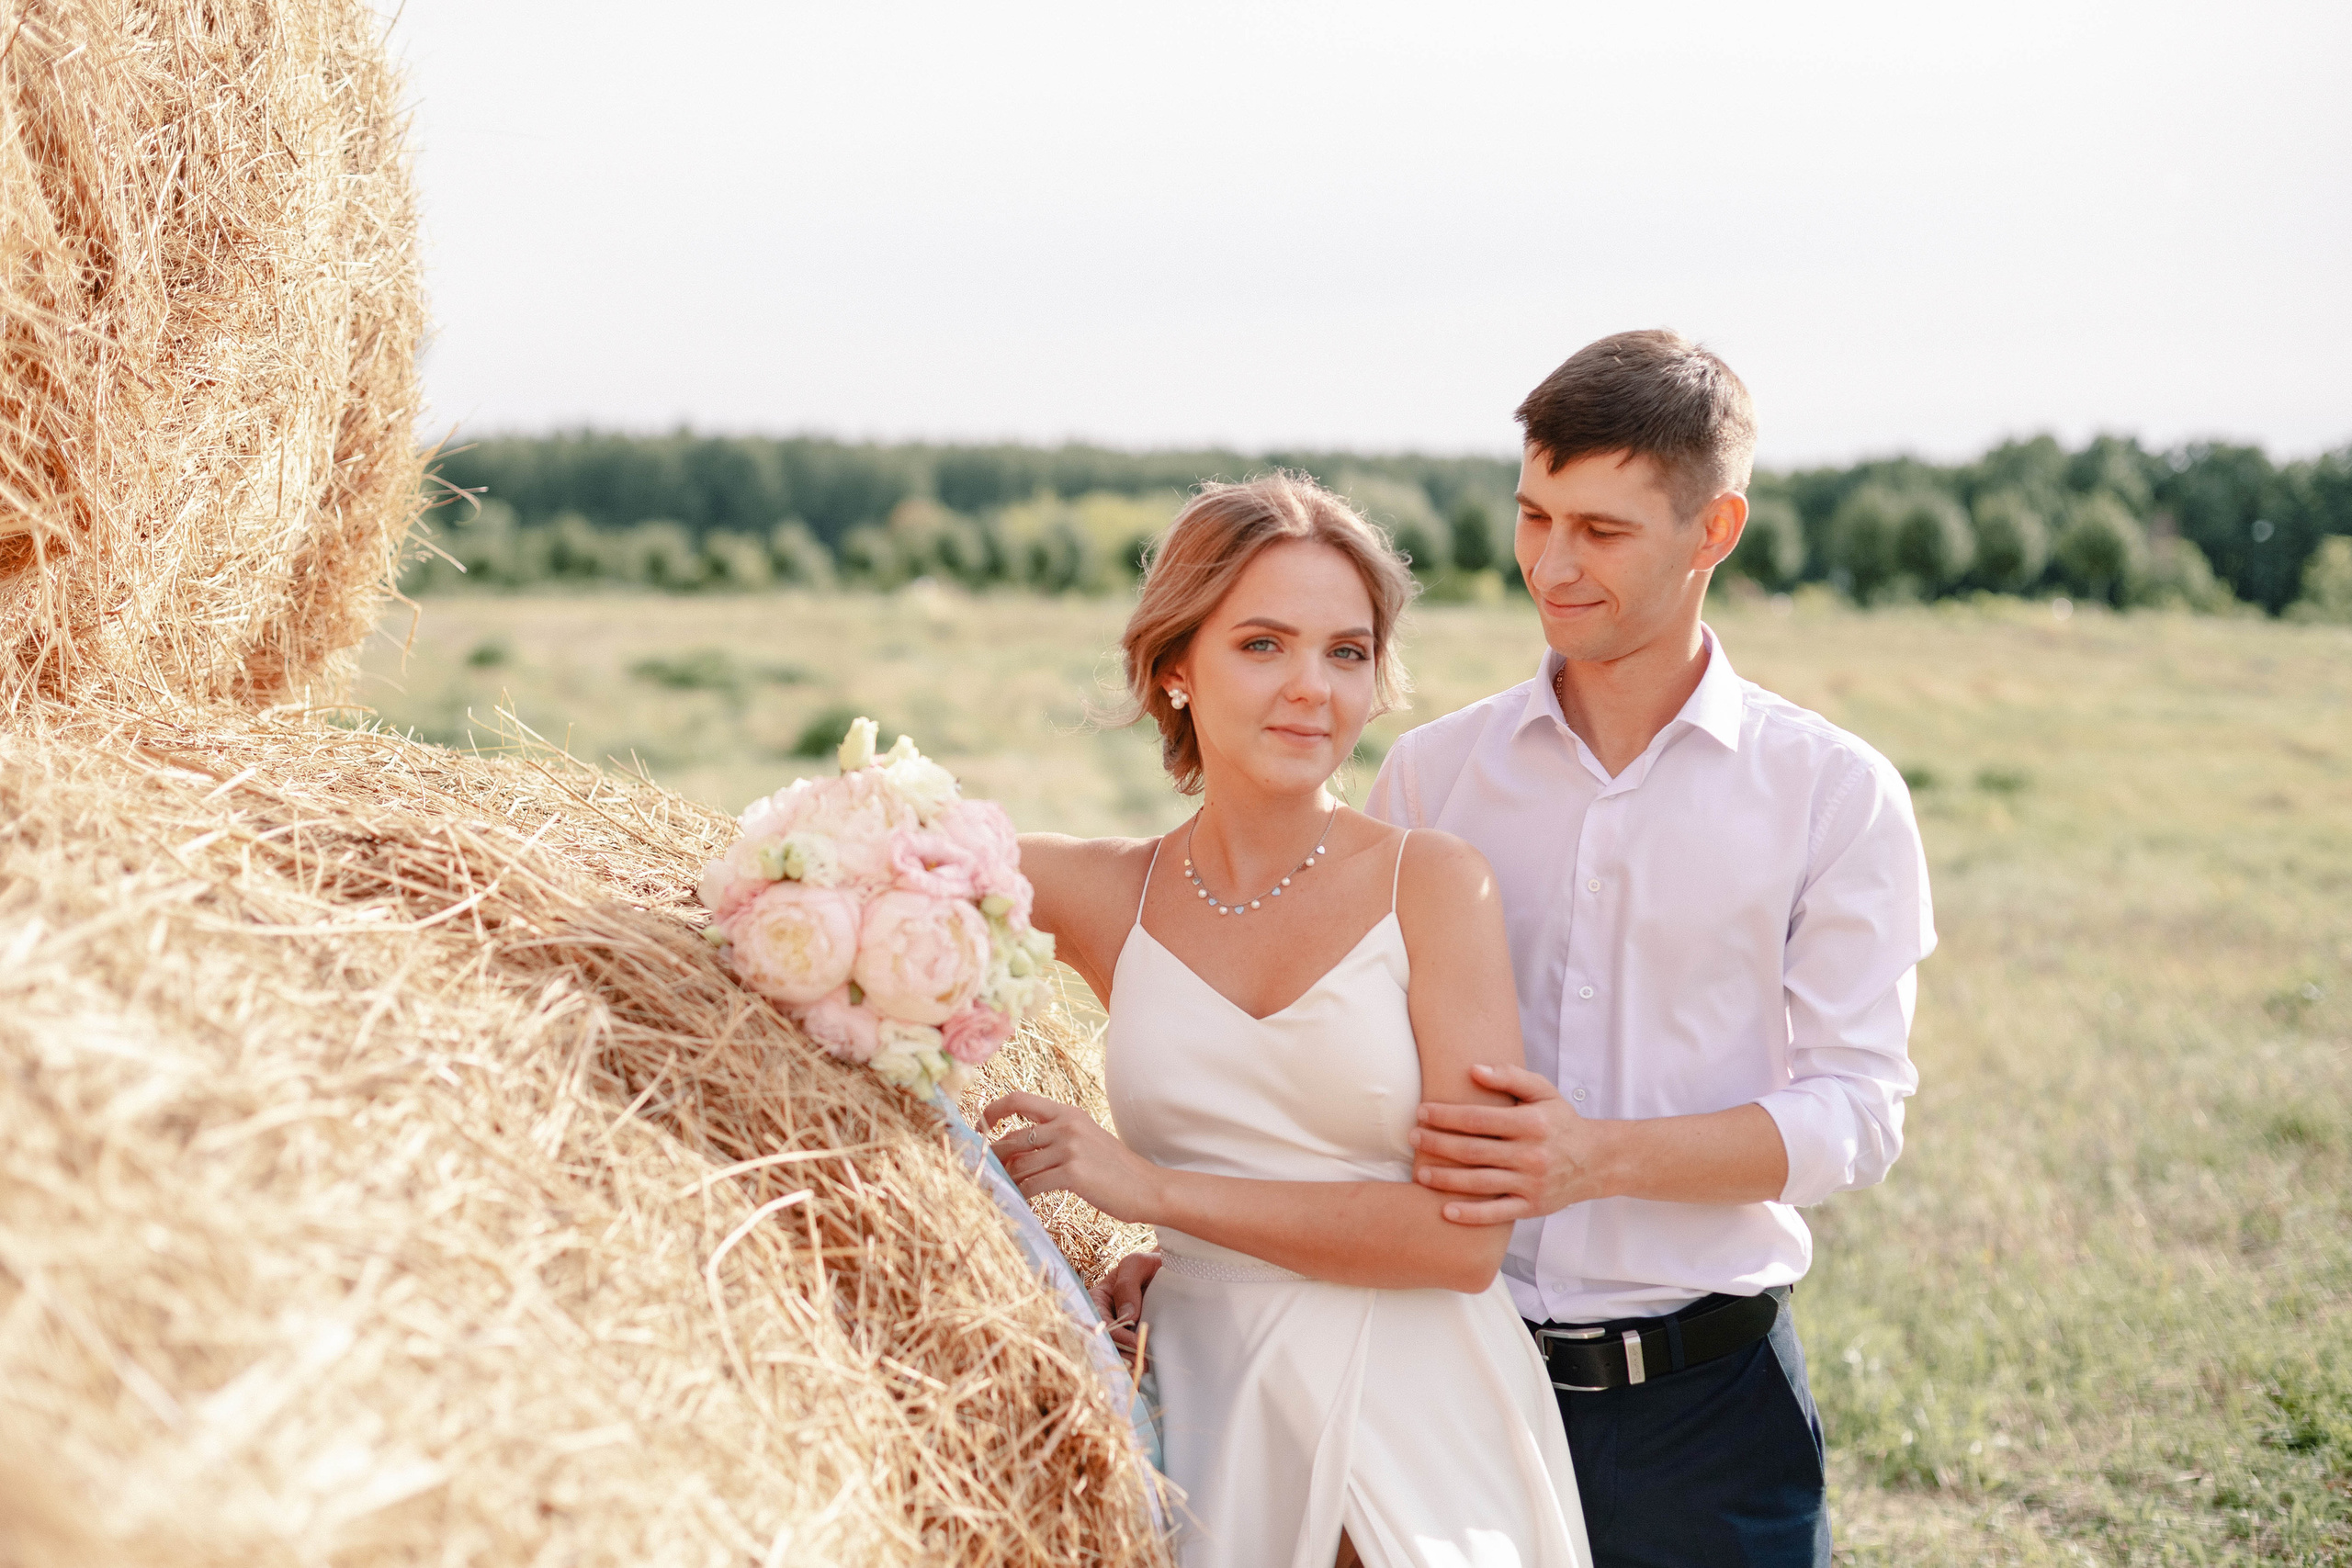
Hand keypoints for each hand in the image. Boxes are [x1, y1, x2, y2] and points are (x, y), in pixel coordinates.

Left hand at [983, 1091, 1166, 1223]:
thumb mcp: (1084, 1139)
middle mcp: (1066, 1125)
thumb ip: (1052, 1136)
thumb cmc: (1113, 1168)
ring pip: (1019, 1164)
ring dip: (1007, 1180)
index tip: (979, 1127)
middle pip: (1012, 1138)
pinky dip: (1021, 1195)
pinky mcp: (1073, 1174)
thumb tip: (1008, 1148)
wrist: (1148, 1187)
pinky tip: (1021, 1201)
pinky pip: (1032, 1185)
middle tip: (985, 1173)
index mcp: (1068, 1112)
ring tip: (1002, 1190)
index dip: (992, 1111)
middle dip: (993, 1158)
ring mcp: (1070, 1148)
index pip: (1018, 1099)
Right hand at [1087, 1250, 1162, 1369]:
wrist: (1172, 1271)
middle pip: (1105, 1342)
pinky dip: (1133, 1367)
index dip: (1115, 1335)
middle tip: (1142, 1363)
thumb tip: (1127, 1316)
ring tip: (1146, 1369)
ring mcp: (1118, 1332)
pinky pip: (1126, 1357)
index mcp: (1098, 1299)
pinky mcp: (1131, 1343)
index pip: (1098, 1321)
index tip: (1136, 1344)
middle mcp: (1104, 1318)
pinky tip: (1144, 1374)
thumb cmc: (1150, 1265)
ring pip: (1115, 1353)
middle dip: (1121, 1355)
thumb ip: (1128, 1283)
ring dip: (1128, 1364)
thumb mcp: (1137, 1263)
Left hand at [1408, 1062, 1615, 1224]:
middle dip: (1437, 1144)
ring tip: (1420, 1173)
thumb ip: (1510, 1077)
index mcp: (1531, 1123)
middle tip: (1412, 1138)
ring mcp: (1531, 1183)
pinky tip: (1446, 1211)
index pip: (1479, 1119)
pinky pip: (1497, 1213)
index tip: (1422, 1112)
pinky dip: (1471, 1215)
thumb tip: (1473, 1069)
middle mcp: (1531, 1154)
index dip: (1446, 1115)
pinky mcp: (1532, 1207)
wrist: (1596, 1161)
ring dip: (1446, 1179)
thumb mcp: (1543, 1091)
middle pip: (1473, 1151)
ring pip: (1480, 1182)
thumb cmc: (1561, 1122)